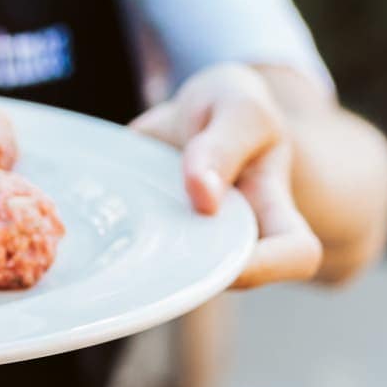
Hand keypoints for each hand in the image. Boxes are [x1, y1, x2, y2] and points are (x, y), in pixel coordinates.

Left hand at [130, 63, 322, 288]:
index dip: (268, 266)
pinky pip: (131, 253)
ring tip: (115, 223)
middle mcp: (236, 236)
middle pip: (223, 279)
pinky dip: (110, 239)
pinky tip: (88, 218)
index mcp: (273, 205)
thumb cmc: (229, 107)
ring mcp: (193, 242)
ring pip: (171, 275)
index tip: (218, 250)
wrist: (196, 107)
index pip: (297, 255)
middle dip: (184, 272)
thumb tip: (203, 200)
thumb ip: (222, 147)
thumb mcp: (236, 107)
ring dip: (140, 259)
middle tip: (146, 242)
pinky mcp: (153, 236)